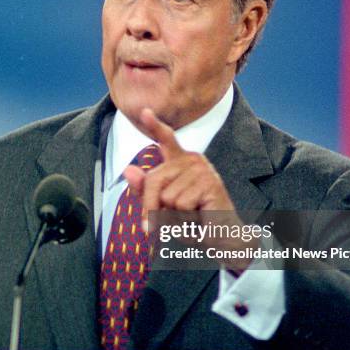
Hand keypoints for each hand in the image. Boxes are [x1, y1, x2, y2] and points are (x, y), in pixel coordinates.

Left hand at [123, 109, 254, 270]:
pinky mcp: (210, 183)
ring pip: (167, 197)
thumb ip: (145, 190)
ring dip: (174, 217)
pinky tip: (199, 218)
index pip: (166, 139)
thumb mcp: (163, 207)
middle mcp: (192, 160)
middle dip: (151, 208)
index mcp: (180, 162)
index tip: (144, 111)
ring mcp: (202, 170)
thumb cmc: (193, 221)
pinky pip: (181, 204)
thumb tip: (128, 170)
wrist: (222, 238)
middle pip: (153, 180)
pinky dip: (185, 219)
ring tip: (191, 218)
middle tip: (163, 225)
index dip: (154, 126)